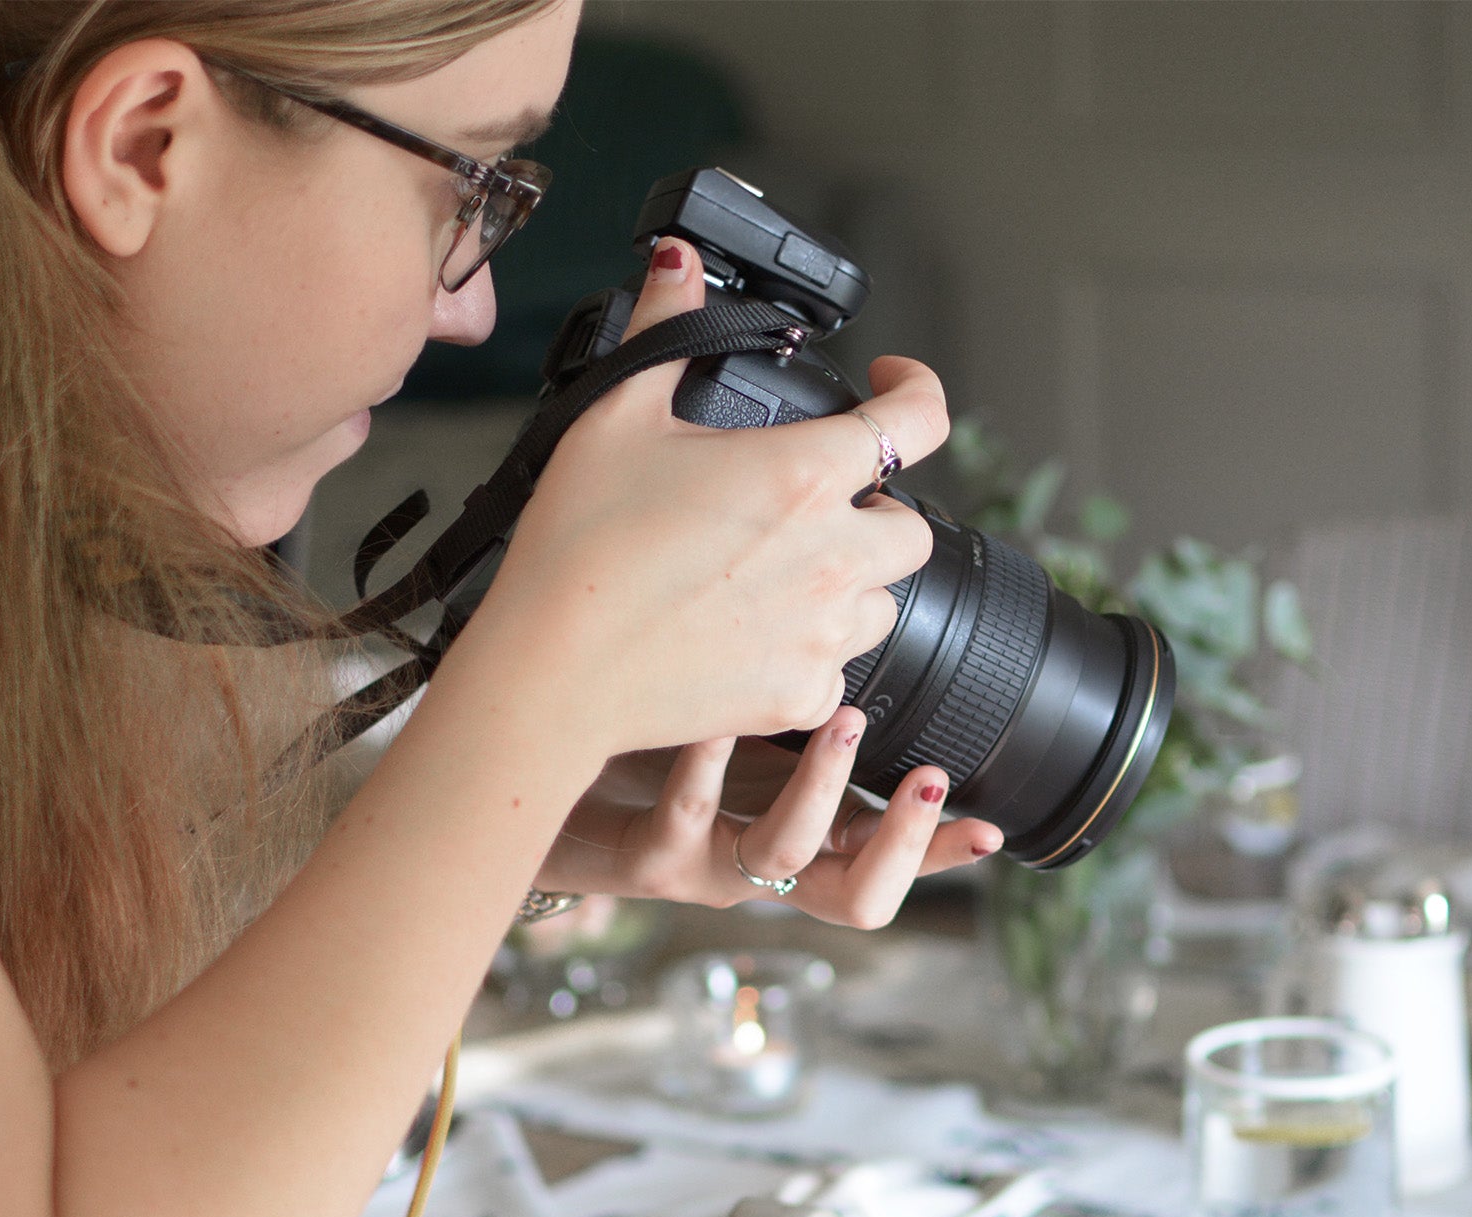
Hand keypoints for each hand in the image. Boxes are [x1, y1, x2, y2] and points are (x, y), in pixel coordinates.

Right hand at [454, 236, 949, 759]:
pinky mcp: (800, 696)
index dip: (918, 391)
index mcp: (803, 476)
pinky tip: (756, 632)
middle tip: (812, 506)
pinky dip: (812, 651)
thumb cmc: (578, 549)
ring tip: (780, 573)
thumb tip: (677, 266)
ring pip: (882, 602)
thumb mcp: (614, 416)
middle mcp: (833, 558)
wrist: (553, 672)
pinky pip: (839, 672)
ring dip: (850, 582)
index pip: (918, 421)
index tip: (895, 388)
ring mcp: (822, 634)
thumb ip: (664, 330)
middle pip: (910, 528)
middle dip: (875, 508)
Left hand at [539, 707, 1002, 928]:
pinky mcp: (646, 857)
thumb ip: (818, 731)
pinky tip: (723, 707)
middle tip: (927, 774)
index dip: (942, 860)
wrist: (550, 786)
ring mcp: (705, 870)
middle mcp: (763, 872)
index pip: (891, 871)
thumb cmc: (664, 759)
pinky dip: (707, 760)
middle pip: (857, 899)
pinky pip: (686, 815)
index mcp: (802, 849)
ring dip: (822, 786)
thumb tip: (884, 669)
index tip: (992, 829)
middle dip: (902, 841)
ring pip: (782, 854)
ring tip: (841, 715)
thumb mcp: (754, 750)